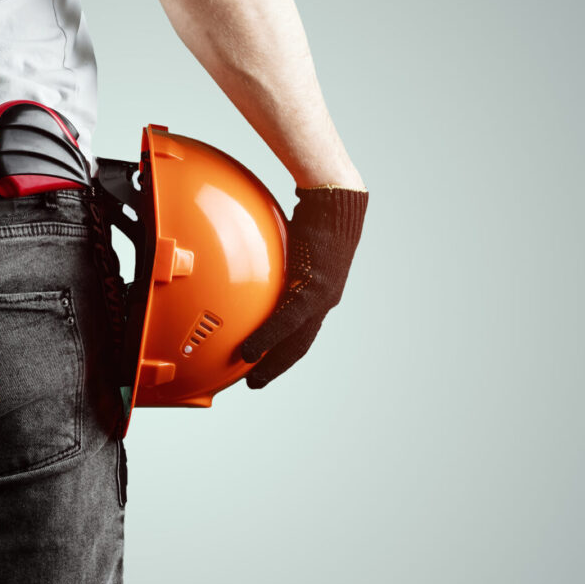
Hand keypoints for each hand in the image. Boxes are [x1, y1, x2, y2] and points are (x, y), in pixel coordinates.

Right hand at [240, 184, 368, 387]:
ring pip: (294, 341)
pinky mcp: (314, 288)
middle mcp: (324, 299)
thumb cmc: (314, 215)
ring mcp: (322, 296)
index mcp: (320, 292)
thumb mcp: (292, 243)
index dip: (284, 351)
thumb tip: (250, 254)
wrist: (335, 200)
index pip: (302, 330)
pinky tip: (249, 351)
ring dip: (272, 362)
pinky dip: (268, 339)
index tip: (265, 364)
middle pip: (299, 345)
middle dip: (277, 367)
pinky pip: (287, 321)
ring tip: (252, 377)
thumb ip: (276, 259)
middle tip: (255, 383)